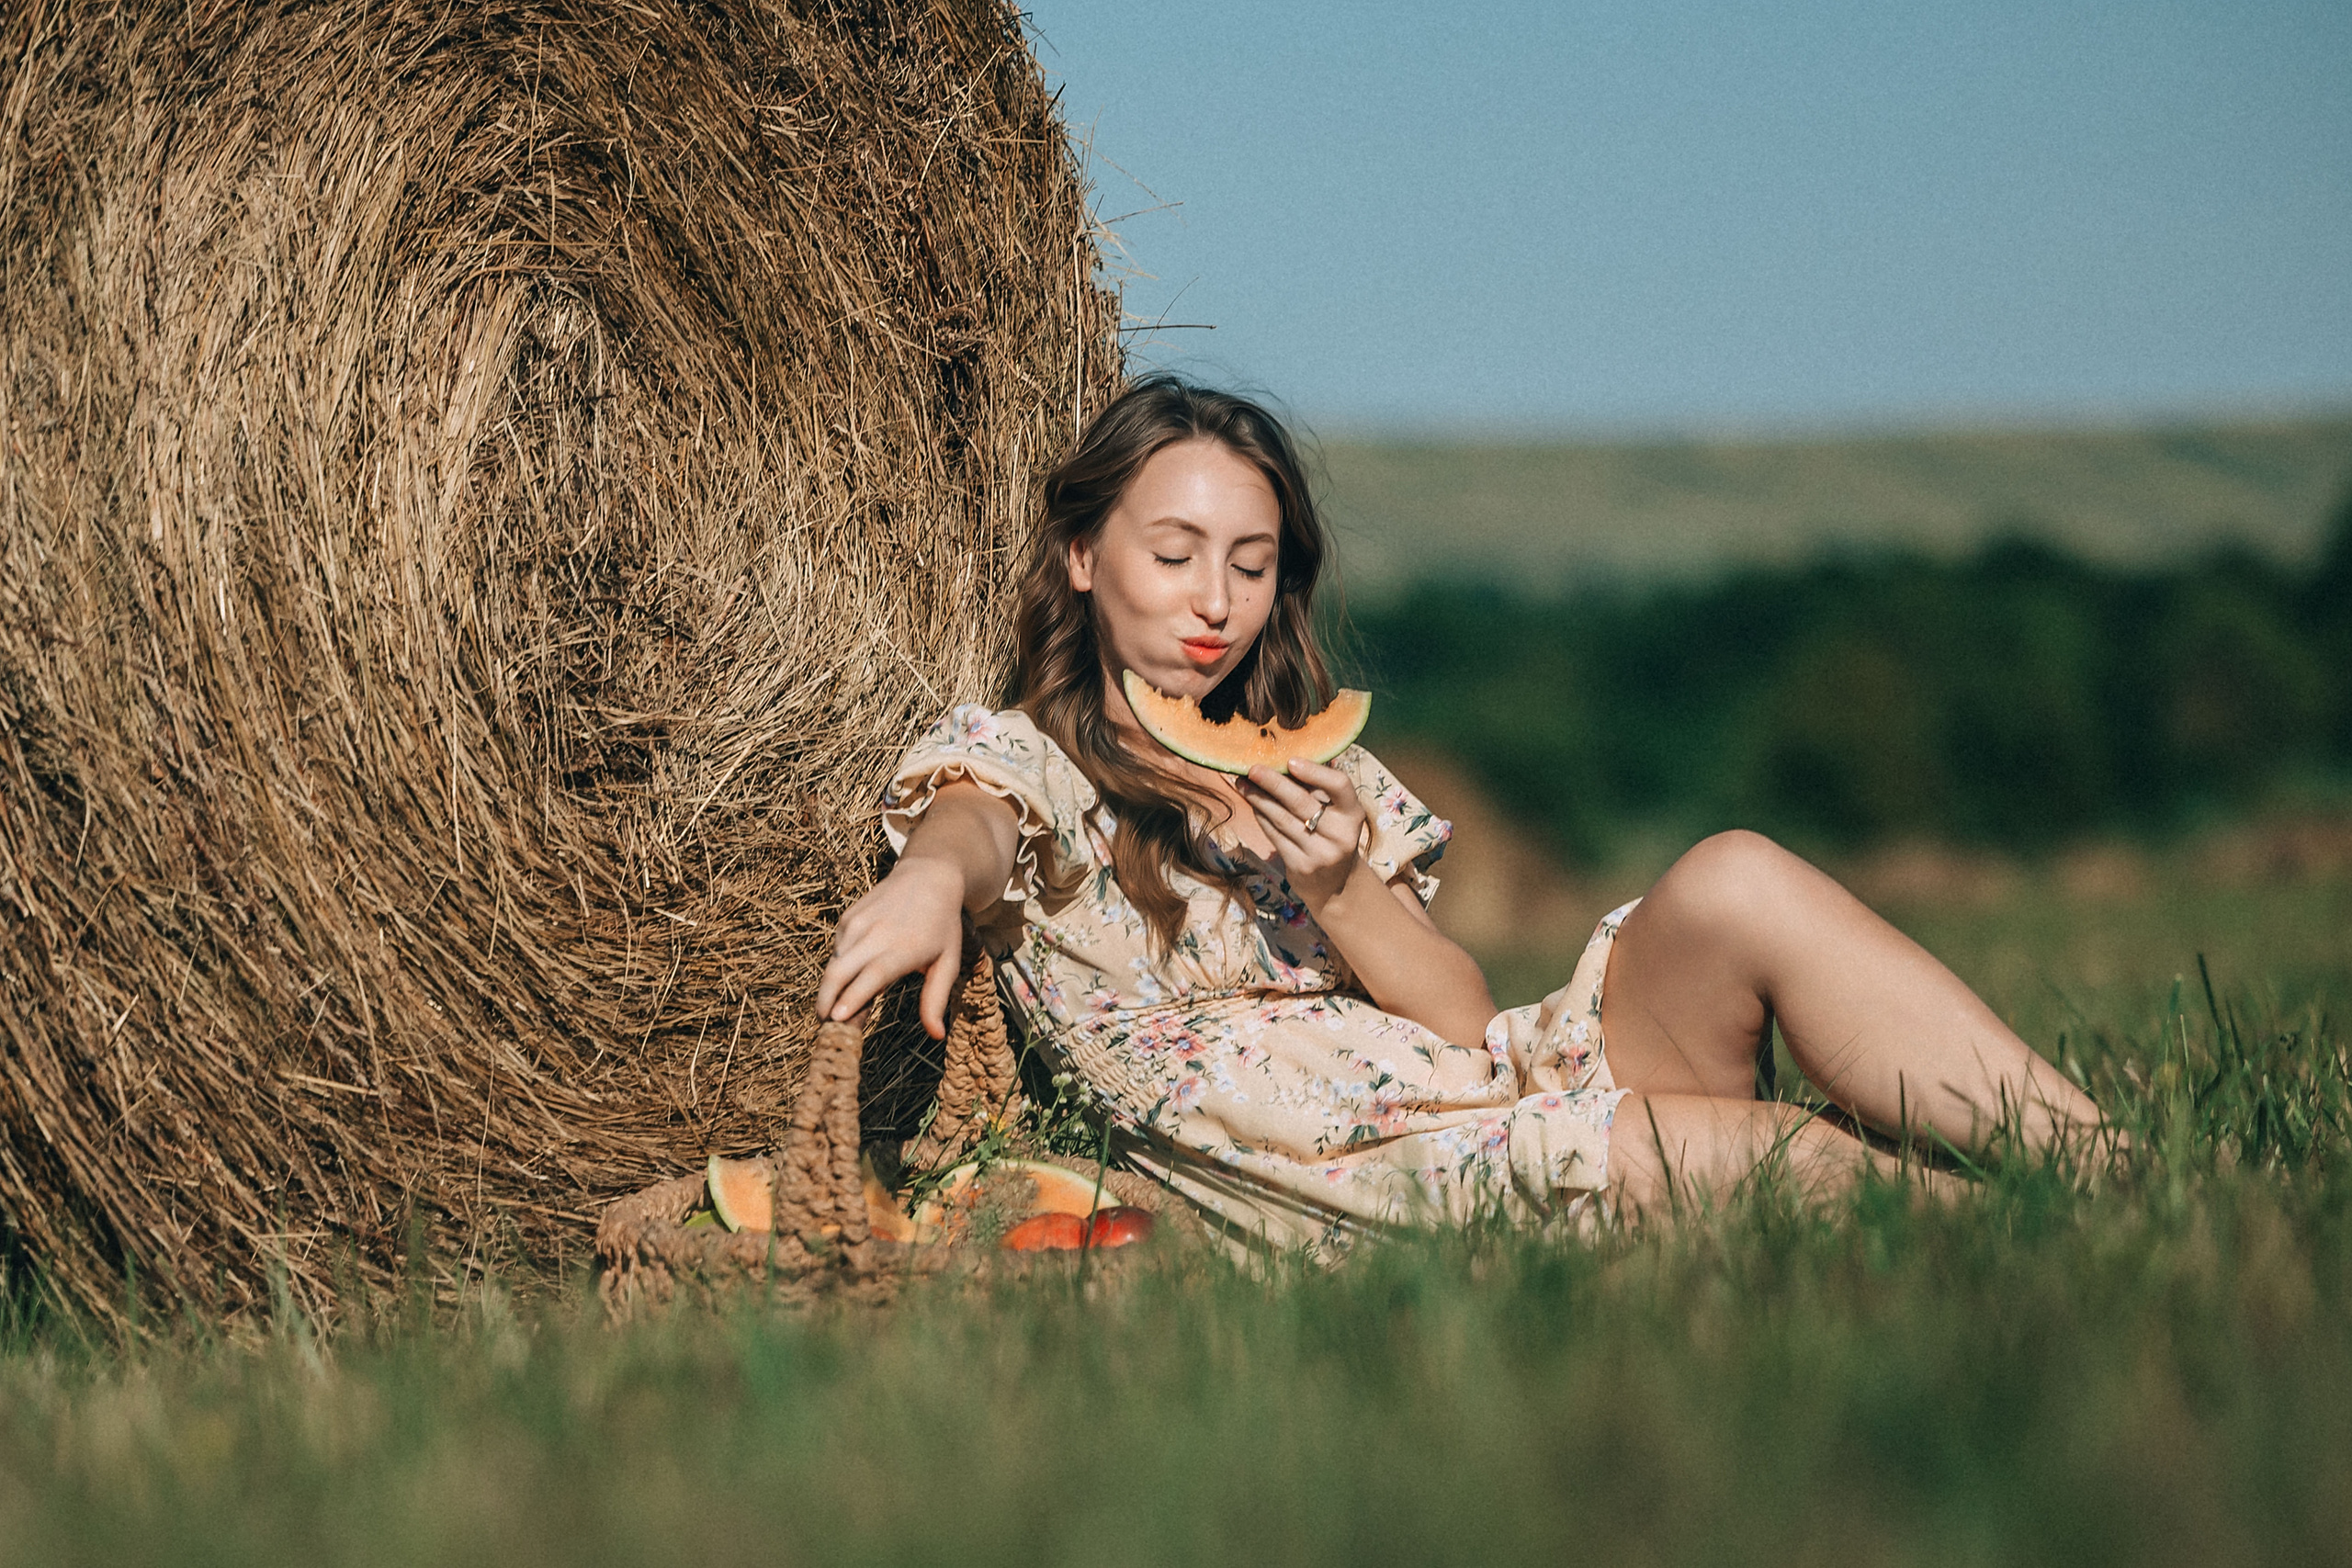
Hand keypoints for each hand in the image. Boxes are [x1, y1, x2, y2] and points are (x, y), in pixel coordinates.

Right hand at [816, 857, 967, 1036]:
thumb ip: (936, 1000)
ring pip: (833, 963)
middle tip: (826, 1027)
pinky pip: (837, 950)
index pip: (869, 977)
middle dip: (826, 1002)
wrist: (928, 877)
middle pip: (838, 972)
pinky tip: (847, 980)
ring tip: (833, 1011)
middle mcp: (874, 935)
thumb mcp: (947, 963)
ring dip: (829, 990)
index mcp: (901, 949)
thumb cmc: (942, 926)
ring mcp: (857, 924)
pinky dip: (838, 969)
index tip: (836, 1019)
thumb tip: (937, 1036)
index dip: (851, 998)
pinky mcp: (847, 918)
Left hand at [1242, 758, 1369, 911]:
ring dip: (1259, 798)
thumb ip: (1318, 788)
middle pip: (1301, 803)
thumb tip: (1284, 755)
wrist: (1335, 884)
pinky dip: (1261, 816)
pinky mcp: (1301, 867)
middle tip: (1252, 768)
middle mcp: (1341, 834)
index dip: (1315, 772)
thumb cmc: (1332, 835)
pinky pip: (1274, 835)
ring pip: (1282, 818)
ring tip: (1242, 782)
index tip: (1290, 761)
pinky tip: (1252, 803)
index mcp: (1353, 813)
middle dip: (1273, 782)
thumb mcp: (1336, 813)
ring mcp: (1321, 853)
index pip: (1340, 786)